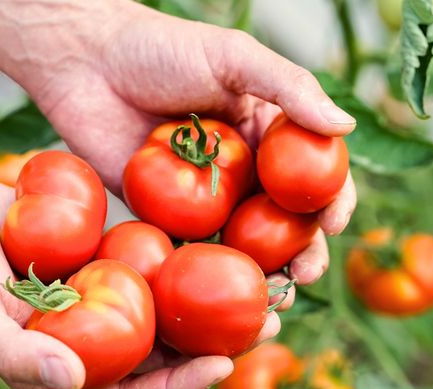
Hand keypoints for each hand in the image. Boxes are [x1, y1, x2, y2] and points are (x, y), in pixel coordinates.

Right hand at [0, 170, 282, 388]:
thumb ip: (17, 355)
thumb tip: (72, 381)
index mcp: (61, 367)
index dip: (175, 387)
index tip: (221, 366)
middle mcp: (86, 336)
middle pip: (158, 351)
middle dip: (211, 343)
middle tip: (266, 323)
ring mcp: (94, 295)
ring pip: (161, 304)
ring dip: (207, 299)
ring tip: (260, 282)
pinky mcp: (98, 255)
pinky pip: (145, 258)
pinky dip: (178, 255)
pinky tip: (217, 237)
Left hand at [26, 3, 356, 284]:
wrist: (85, 64)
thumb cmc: (161, 49)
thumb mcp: (233, 56)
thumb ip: (289, 88)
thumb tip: (346, 125)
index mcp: (266, 133)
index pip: (312, 172)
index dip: (331, 200)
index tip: (333, 224)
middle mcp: (241, 170)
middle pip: (282, 219)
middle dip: (301, 251)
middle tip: (303, 276)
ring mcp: (203, 196)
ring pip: (242, 243)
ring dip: (262, 272)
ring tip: (272, 296)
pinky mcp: (164, 216)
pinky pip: (191, 249)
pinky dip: (209, 274)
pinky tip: (220, 292)